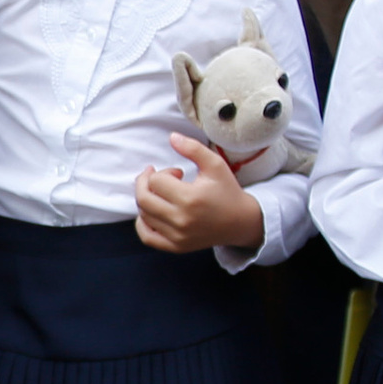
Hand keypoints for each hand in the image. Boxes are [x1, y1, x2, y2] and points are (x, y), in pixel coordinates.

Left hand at [134, 134, 264, 254]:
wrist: (240, 222)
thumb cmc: (227, 191)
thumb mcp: (215, 164)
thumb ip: (193, 148)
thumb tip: (171, 136)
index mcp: (191, 198)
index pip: (156, 181)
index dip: (163, 172)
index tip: (177, 174)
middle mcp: (182, 220)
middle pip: (144, 199)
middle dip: (144, 183)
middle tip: (154, 177)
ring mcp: (177, 236)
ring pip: (143, 215)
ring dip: (145, 199)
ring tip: (160, 193)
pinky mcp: (176, 247)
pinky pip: (147, 236)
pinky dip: (142, 223)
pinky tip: (150, 212)